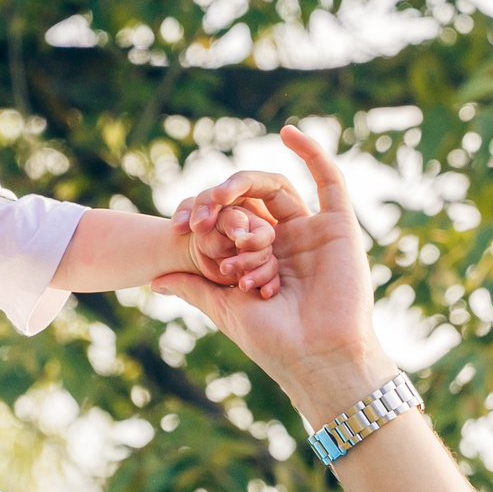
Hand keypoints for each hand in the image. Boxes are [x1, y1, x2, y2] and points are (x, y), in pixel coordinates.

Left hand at [157, 125, 390, 419]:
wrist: (316, 358)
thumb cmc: (272, 343)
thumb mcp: (223, 308)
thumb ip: (193, 287)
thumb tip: (153, 280)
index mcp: (262, 260)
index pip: (230, 221)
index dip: (204, 217)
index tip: (179, 228)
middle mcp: (289, 243)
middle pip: (253, 201)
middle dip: (220, 201)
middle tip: (199, 215)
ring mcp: (314, 233)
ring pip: (278, 189)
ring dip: (246, 185)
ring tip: (220, 195)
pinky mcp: (340, 227)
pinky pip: (330, 180)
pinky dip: (313, 153)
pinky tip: (289, 133)